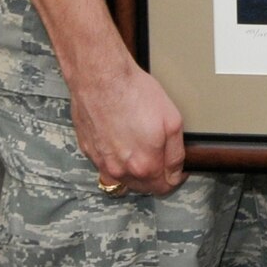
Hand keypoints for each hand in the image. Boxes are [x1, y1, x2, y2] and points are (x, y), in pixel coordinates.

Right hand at [70, 60, 186, 195]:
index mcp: (144, 166)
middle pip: (143, 186)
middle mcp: (120, 171)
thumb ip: (176, 154)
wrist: (101, 79)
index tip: (177, 166)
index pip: (163, 188)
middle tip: (161, 154)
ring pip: (123, 178)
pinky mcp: (89, 151)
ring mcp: (101, 162)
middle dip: (155, 175)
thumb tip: (176, 171)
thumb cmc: (135, 94)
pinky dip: (116, 158)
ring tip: (141, 146)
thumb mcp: (173, 122)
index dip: (175, 177)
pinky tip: (121, 139)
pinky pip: (106, 164)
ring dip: (134, 169)